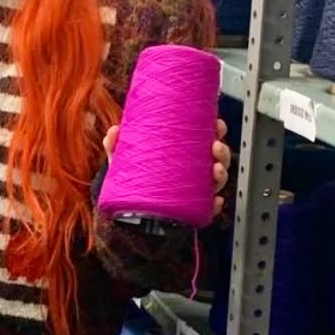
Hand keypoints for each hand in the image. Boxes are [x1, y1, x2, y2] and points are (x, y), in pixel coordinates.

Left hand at [104, 118, 231, 215]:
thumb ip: (118, 146)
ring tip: (214, 170)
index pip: (207, 139)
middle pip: (217, 159)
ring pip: (216, 181)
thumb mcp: (125, 161)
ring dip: (221, 174)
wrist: (127, 209)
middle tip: (215, 146)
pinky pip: (208, 208)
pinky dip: (215, 205)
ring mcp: (195, 190)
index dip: (217, 130)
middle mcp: (193, 171)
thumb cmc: (133, 179)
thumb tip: (113, 132)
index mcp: (184, 154)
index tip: (216, 124)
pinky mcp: (192, 209)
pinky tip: (215, 201)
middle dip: (222, 152)